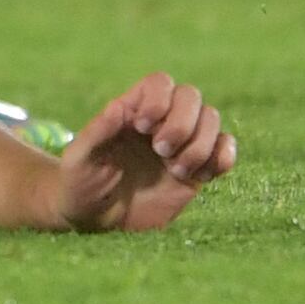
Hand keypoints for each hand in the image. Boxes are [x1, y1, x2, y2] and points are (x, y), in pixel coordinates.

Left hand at [45, 73, 235, 232]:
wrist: (97, 220)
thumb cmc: (81, 183)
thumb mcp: (79, 159)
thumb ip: (97, 132)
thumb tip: (118, 106)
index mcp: (131, 110)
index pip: (160, 83)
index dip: (159, 99)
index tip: (142, 127)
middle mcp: (160, 122)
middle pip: (191, 96)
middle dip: (181, 123)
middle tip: (160, 151)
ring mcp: (181, 145)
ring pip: (212, 120)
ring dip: (200, 144)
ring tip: (176, 170)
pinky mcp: (197, 171)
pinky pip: (225, 151)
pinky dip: (223, 158)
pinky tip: (204, 176)